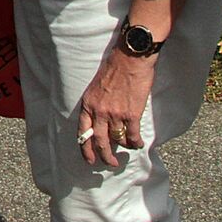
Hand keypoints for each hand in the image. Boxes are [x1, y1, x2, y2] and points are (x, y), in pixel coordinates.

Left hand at [76, 45, 153, 166]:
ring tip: (128, 149)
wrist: (130, 57)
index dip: (86, 149)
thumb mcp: (96, 86)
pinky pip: (133, 135)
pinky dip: (136, 142)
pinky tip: (138, 144)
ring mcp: (115, 114)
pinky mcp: (132, 114)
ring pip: (118, 140)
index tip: (90, 160)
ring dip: (124, 147)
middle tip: (111, 163)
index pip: (83, 132)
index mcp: (88, 104)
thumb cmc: (114, 67)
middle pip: (100, 142)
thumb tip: (101, 119)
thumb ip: (97, 103)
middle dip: (105, 156)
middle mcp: (99, 112)